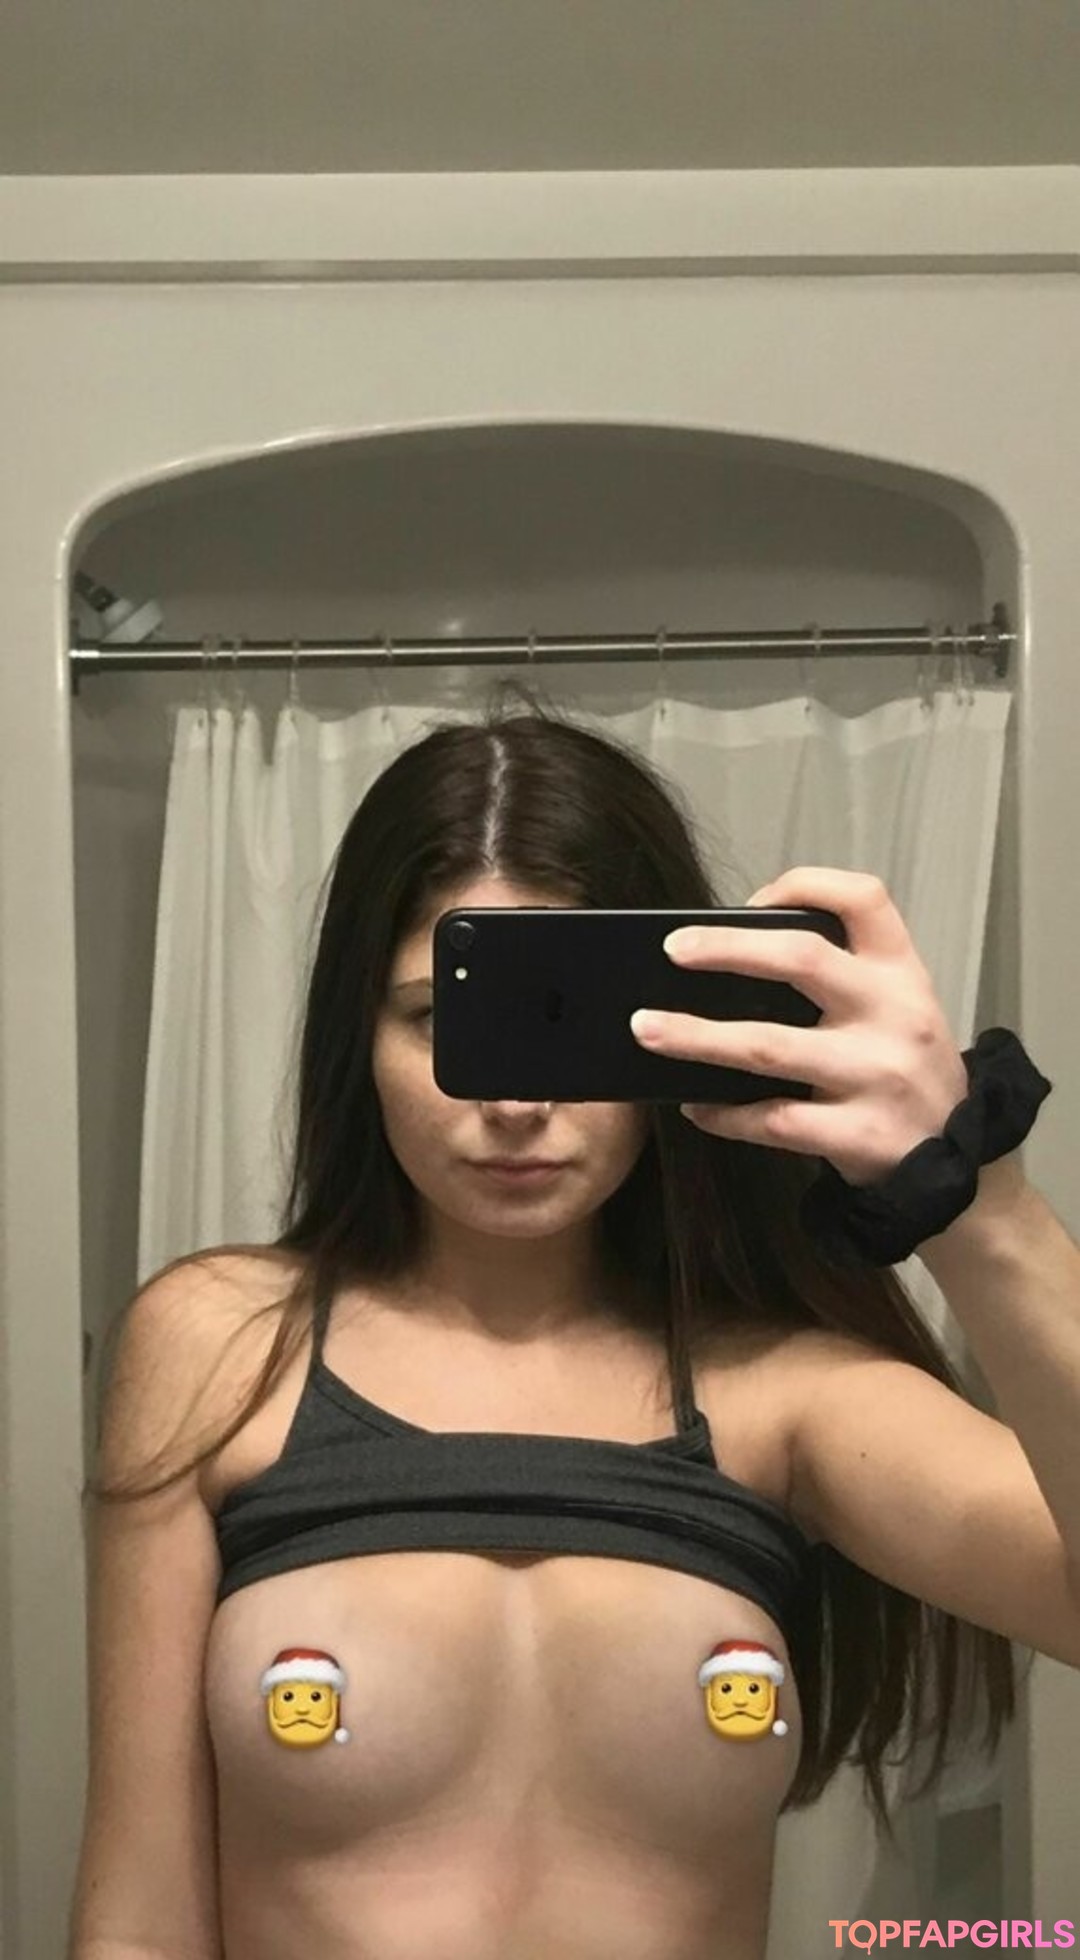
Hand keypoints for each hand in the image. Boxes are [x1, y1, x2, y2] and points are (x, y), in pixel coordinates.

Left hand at [629, 867, 969, 1187]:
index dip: (803, 884)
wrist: (958, 1166)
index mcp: (902, 973)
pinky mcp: (859, 1136)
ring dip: (697, 1036)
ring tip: (647, 1029)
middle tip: (671, 950)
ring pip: (769, 1047)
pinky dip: (723, 1114)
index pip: (864, 898)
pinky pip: (772, 1121)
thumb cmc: (905, 1072)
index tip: (751, 900)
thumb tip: (726, 961)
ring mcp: (878, 1076)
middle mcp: (895, 1014)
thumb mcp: (898, 1010)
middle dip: (726, 949)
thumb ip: (841, 980)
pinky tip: (694, 1105)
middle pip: (801, 959)